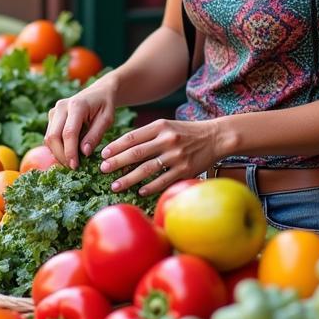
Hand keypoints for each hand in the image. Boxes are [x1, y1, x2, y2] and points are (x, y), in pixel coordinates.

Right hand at [45, 77, 117, 169]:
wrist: (98, 92)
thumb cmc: (104, 105)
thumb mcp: (106, 119)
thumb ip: (95, 135)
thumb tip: (84, 153)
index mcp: (76, 105)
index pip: (68, 133)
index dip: (70, 152)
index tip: (75, 166)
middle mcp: (61, 107)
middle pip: (53, 136)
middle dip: (61, 155)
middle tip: (73, 167)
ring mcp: (54, 111)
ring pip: (49, 137)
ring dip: (58, 153)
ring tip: (72, 162)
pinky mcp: (52, 116)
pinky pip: (50, 136)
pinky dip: (57, 147)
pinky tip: (69, 153)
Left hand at [99, 117, 221, 195]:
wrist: (215, 137)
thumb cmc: (185, 132)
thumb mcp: (166, 126)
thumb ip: (147, 135)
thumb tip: (121, 148)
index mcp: (160, 126)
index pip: (132, 137)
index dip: (115, 146)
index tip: (102, 154)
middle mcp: (167, 140)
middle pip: (136, 153)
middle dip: (117, 163)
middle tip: (103, 170)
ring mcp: (176, 156)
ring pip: (147, 169)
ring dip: (129, 179)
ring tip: (115, 185)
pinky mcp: (185, 170)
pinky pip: (163, 181)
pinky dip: (150, 187)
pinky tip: (139, 192)